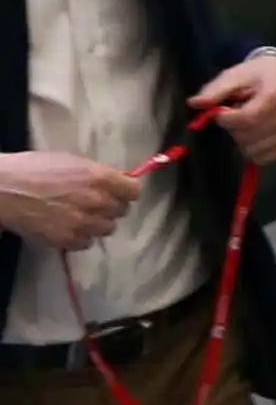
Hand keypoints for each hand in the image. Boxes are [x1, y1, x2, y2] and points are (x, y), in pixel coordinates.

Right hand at [0, 151, 139, 253]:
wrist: (1, 189)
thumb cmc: (31, 169)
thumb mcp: (69, 161)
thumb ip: (96, 173)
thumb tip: (116, 181)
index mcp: (99, 177)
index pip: (134, 191)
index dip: (125, 192)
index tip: (118, 192)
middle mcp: (96, 201)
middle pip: (122, 211)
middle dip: (110, 207)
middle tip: (93, 203)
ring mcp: (83, 222)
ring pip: (108, 228)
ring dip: (97, 223)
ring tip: (79, 216)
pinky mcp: (67, 239)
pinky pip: (87, 243)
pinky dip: (80, 237)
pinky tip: (67, 227)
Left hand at [192, 53, 275, 164]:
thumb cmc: (256, 76)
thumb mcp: (234, 75)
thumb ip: (215, 90)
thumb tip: (195, 103)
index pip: (247, 118)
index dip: (226, 119)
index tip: (219, 112)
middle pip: (248, 137)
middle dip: (234, 128)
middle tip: (237, 114)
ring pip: (254, 151)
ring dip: (243, 140)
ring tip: (248, 123)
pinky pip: (264, 158)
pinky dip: (254, 149)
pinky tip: (255, 134)